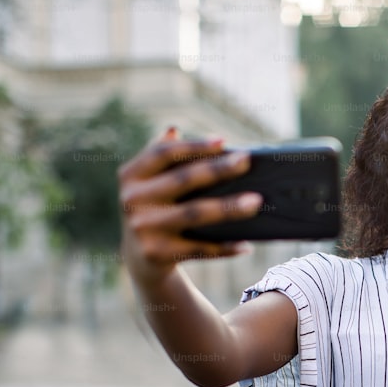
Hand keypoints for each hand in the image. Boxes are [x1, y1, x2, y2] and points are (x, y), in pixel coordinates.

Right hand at [117, 127, 260, 285]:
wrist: (140, 257)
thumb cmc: (156, 209)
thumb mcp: (149, 183)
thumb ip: (159, 157)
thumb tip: (173, 129)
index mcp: (131, 175)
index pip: (163, 153)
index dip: (193, 146)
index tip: (223, 141)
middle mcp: (132, 200)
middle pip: (183, 179)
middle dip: (217, 169)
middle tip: (246, 161)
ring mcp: (143, 228)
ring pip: (195, 214)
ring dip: (229, 208)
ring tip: (256, 202)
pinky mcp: (157, 253)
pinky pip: (199, 248)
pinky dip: (225, 248)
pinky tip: (246, 245)